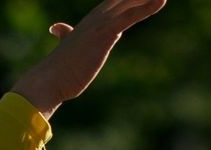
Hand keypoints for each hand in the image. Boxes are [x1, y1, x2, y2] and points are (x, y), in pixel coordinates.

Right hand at [11, 0, 165, 119]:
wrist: (48, 81)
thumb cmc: (56, 70)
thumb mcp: (65, 48)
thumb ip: (66, 35)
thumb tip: (57, 28)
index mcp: (88, 23)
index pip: (112, 3)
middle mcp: (94, 19)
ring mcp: (100, 24)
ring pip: (129, 3)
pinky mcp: (105, 33)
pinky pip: (130, 16)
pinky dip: (146, 7)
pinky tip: (161, 0)